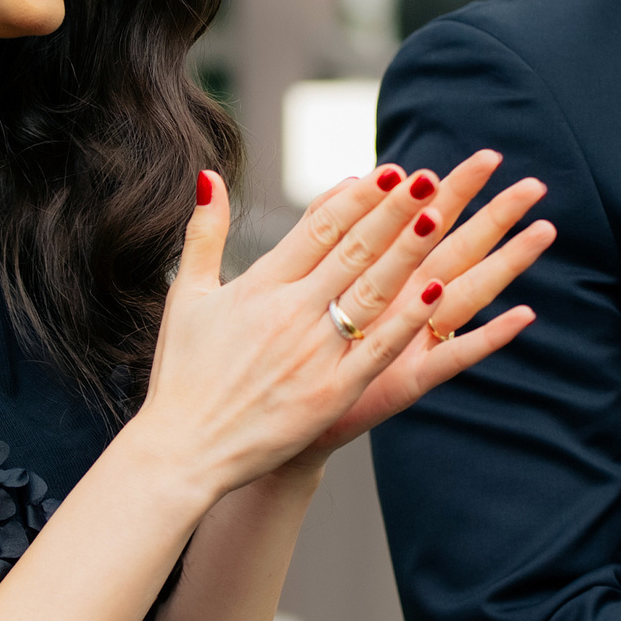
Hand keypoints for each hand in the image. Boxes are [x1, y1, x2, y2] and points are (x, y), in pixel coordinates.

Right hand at [130, 153, 553, 501]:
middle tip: (429, 178)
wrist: (182, 449)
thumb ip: (204, 232)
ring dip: (407, 252)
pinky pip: (377, 349)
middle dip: (392, 211)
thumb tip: (209, 175)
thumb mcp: (185, 294)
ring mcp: (312, 353)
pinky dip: (407, 320)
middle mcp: (289, 312)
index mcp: (258, 286)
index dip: (356, 197)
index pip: (318, 229)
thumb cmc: (181, 374)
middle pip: (352, 250)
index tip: (387, 171)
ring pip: (371, 291)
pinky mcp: (330, 393)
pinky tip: (438, 292)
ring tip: (439, 216)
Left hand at [282, 167, 553, 467]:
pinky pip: (454, 356)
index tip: (489, 156)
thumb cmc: (297, 349)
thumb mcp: (309, 279)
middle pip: (459, 249)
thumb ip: (332, 230)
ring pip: (468, 293)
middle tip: (535, 183)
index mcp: (386, 277)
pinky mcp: (409, 380)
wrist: (282, 417)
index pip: (428, 223)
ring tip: (543, 232)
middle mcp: (408, 305)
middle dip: (495, 215)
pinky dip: (488, 338)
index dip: (456, 191)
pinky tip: (523, 316)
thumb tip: (354, 179)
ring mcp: (415, 342)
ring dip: (507, 264)